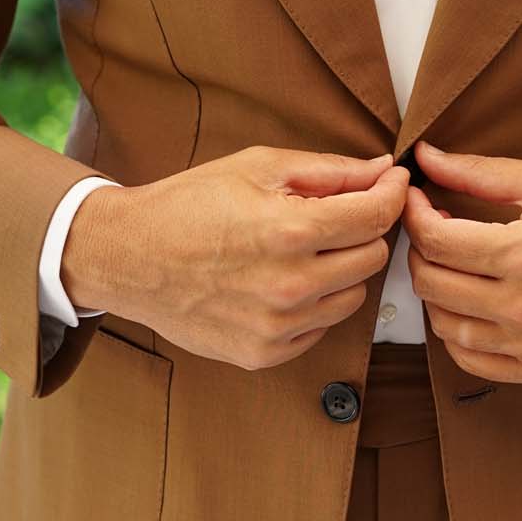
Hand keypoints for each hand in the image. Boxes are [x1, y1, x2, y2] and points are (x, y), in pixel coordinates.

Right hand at [63, 146, 408, 370]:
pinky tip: (279, 280)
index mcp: (291, 232)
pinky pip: (321, 327)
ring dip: (340, 270)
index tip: (392, 183)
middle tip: (332, 214)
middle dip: (362, 230)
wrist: (128, 258)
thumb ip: (329, 171)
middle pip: (373, 257)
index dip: (392, 193)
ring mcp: (279, 327)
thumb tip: (383, 170)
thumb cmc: (189, 204)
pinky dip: (313, 303)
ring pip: (354, 296)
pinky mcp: (265, 354)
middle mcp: (291, 286)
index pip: (377, 216)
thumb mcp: (258, 167)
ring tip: (300, 249)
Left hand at [401, 139, 521, 383]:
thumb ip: (481, 173)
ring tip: (451, 265)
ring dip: (435, 293)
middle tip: (432, 228)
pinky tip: (466, 307)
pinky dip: (456, 335)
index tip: (418, 199)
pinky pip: (473, 361)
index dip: (414, 214)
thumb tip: (427, 158)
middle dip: (420, 250)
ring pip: (444, 327)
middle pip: (432, 284)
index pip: (435, 241)